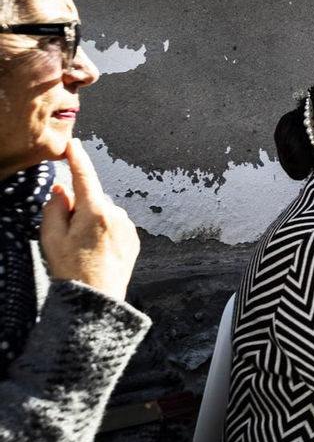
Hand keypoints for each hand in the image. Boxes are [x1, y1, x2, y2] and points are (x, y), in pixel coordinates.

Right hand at [39, 139, 139, 302]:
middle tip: (70, 235)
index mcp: (96, 211)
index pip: (85, 176)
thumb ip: (55, 207)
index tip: (74, 144)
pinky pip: (115, 226)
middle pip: (93, 199)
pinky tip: (97, 251)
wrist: (97, 298)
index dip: (77, 158)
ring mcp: (128, 227)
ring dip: (93, 221)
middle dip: (80, 208)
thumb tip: (62, 188)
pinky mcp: (134, 239)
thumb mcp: (52, 236)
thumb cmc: (72, 268)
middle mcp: (117, 215)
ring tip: (85, 248)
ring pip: (104, 213)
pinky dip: (104, 231)